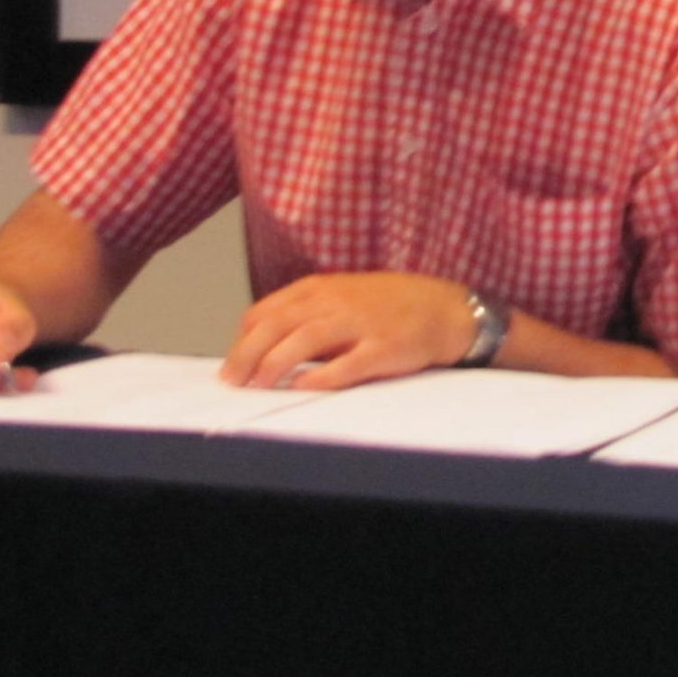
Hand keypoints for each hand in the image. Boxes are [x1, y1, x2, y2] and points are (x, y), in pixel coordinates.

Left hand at [219, 271, 477, 391]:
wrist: (446, 309)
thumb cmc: (391, 306)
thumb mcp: (342, 297)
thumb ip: (305, 314)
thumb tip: (262, 347)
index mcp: (320, 288)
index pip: (265, 311)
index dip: (242, 340)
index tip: (232, 365)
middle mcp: (336, 301)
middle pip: (277, 325)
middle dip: (247, 354)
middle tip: (231, 382)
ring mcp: (361, 324)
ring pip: (305, 340)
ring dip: (275, 364)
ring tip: (258, 385)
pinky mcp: (384, 349)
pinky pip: (347, 364)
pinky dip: (321, 377)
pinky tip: (302, 388)